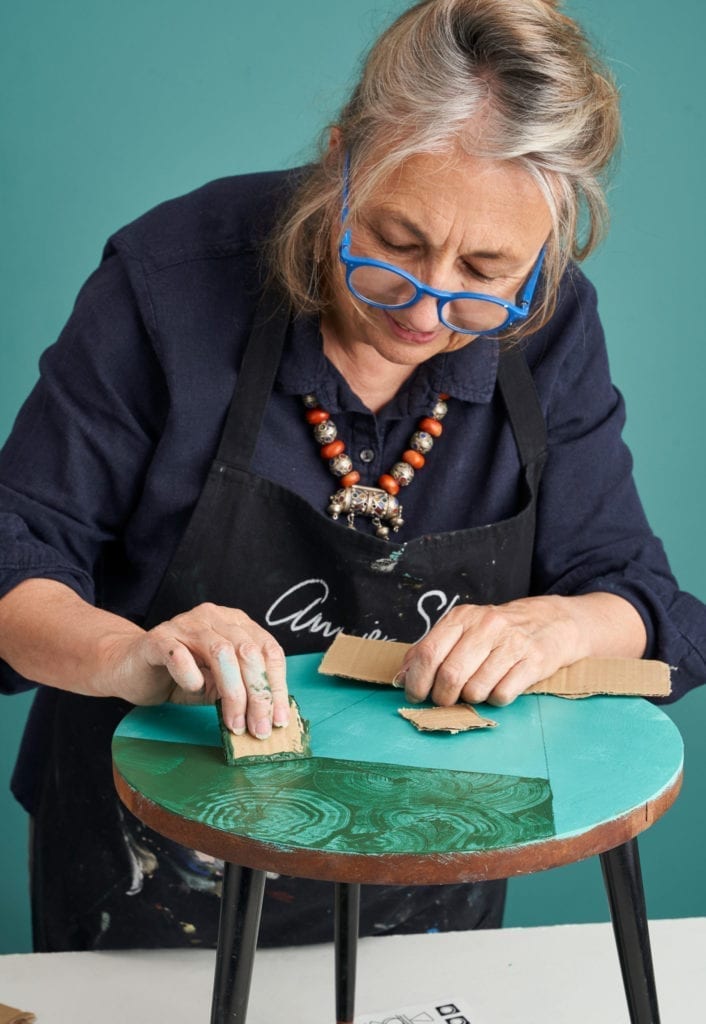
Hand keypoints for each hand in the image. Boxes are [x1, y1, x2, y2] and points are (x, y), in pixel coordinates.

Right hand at [105, 603, 288, 738]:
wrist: (129, 668)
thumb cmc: (178, 676)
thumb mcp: (217, 686)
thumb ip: (241, 692)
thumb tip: (268, 717)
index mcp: (236, 624)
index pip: (268, 650)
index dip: (277, 686)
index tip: (280, 719)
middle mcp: (214, 618)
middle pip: (248, 652)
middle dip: (258, 695)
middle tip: (259, 729)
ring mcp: (186, 624)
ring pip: (221, 653)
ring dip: (232, 693)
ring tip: (234, 723)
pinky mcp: (158, 638)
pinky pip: (179, 655)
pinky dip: (191, 675)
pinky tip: (194, 689)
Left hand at [398, 593, 644, 707]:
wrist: (553, 622)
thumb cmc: (499, 631)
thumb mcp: (463, 629)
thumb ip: (430, 649)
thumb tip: (401, 677)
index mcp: (462, 617)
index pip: (428, 653)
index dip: (417, 681)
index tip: (416, 695)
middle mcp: (486, 626)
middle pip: (450, 676)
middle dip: (442, 697)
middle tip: (446, 700)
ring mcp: (511, 643)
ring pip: (475, 690)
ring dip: (471, 699)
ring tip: (477, 688)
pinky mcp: (533, 661)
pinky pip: (502, 695)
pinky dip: (495, 699)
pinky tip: (499, 687)